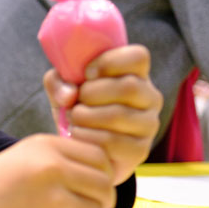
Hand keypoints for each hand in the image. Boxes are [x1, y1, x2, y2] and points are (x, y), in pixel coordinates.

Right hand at [0, 134, 115, 207]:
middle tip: (95, 201)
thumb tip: (99, 172)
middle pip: (103, 183)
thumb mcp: (28, 154)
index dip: (103, 170)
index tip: (97, 178)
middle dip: (104, 195)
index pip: (98, 156)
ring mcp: (56, 199)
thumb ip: (63, 157)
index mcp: (49, 147)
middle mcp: (56, 169)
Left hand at [44, 44, 161, 184]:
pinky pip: (111, 141)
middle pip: (129, 87)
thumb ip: (58, 80)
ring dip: (85, 116)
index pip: (138, 57)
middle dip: (91, 93)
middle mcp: (150, 98)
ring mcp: (148, 125)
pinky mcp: (139, 150)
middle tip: (76, 101)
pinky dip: (86, 136)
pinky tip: (78, 134)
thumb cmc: (78, 107)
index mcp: (136, 74)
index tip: (86, 73)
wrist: (82, 149)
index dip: (108, 62)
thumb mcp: (63, 87)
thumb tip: (69, 95)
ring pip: (118, 115)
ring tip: (73, 118)